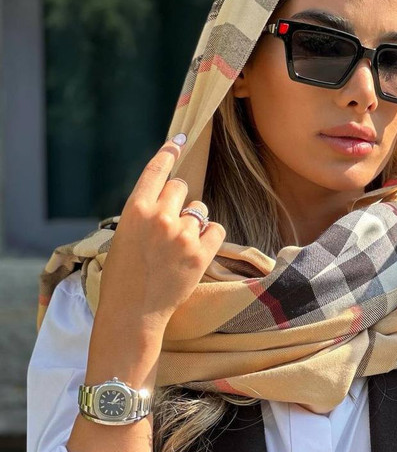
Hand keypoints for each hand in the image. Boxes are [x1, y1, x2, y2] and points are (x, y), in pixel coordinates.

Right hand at [96, 137, 225, 330]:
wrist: (134, 311)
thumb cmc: (124, 275)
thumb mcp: (125, 235)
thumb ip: (146, 213)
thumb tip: (171, 197)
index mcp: (135, 209)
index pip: (157, 171)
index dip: (169, 153)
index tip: (179, 140)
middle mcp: (160, 216)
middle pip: (182, 187)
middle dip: (179, 200)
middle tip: (171, 223)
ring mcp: (183, 234)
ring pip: (200, 209)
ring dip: (194, 222)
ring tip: (178, 246)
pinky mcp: (201, 253)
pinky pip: (216, 228)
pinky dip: (209, 236)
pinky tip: (196, 250)